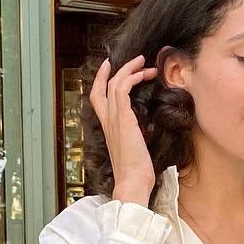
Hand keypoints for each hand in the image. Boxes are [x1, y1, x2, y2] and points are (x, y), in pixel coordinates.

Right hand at [89, 55, 157, 204]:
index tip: (110, 68)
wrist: (132, 183)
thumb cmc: (136, 175)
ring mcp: (113, 118)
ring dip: (130, 70)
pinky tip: (144, 74)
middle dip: (117, 69)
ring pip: (115, 83)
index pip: (98, 99)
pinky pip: (123, 88)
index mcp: (108, 129)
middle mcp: (107, 121)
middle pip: (103, 86)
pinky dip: (132, 77)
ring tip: (145, 63)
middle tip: (135, 60)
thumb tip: (144, 137)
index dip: (102, 81)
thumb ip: (135, 140)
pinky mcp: (123, 118)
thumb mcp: (135, 152)